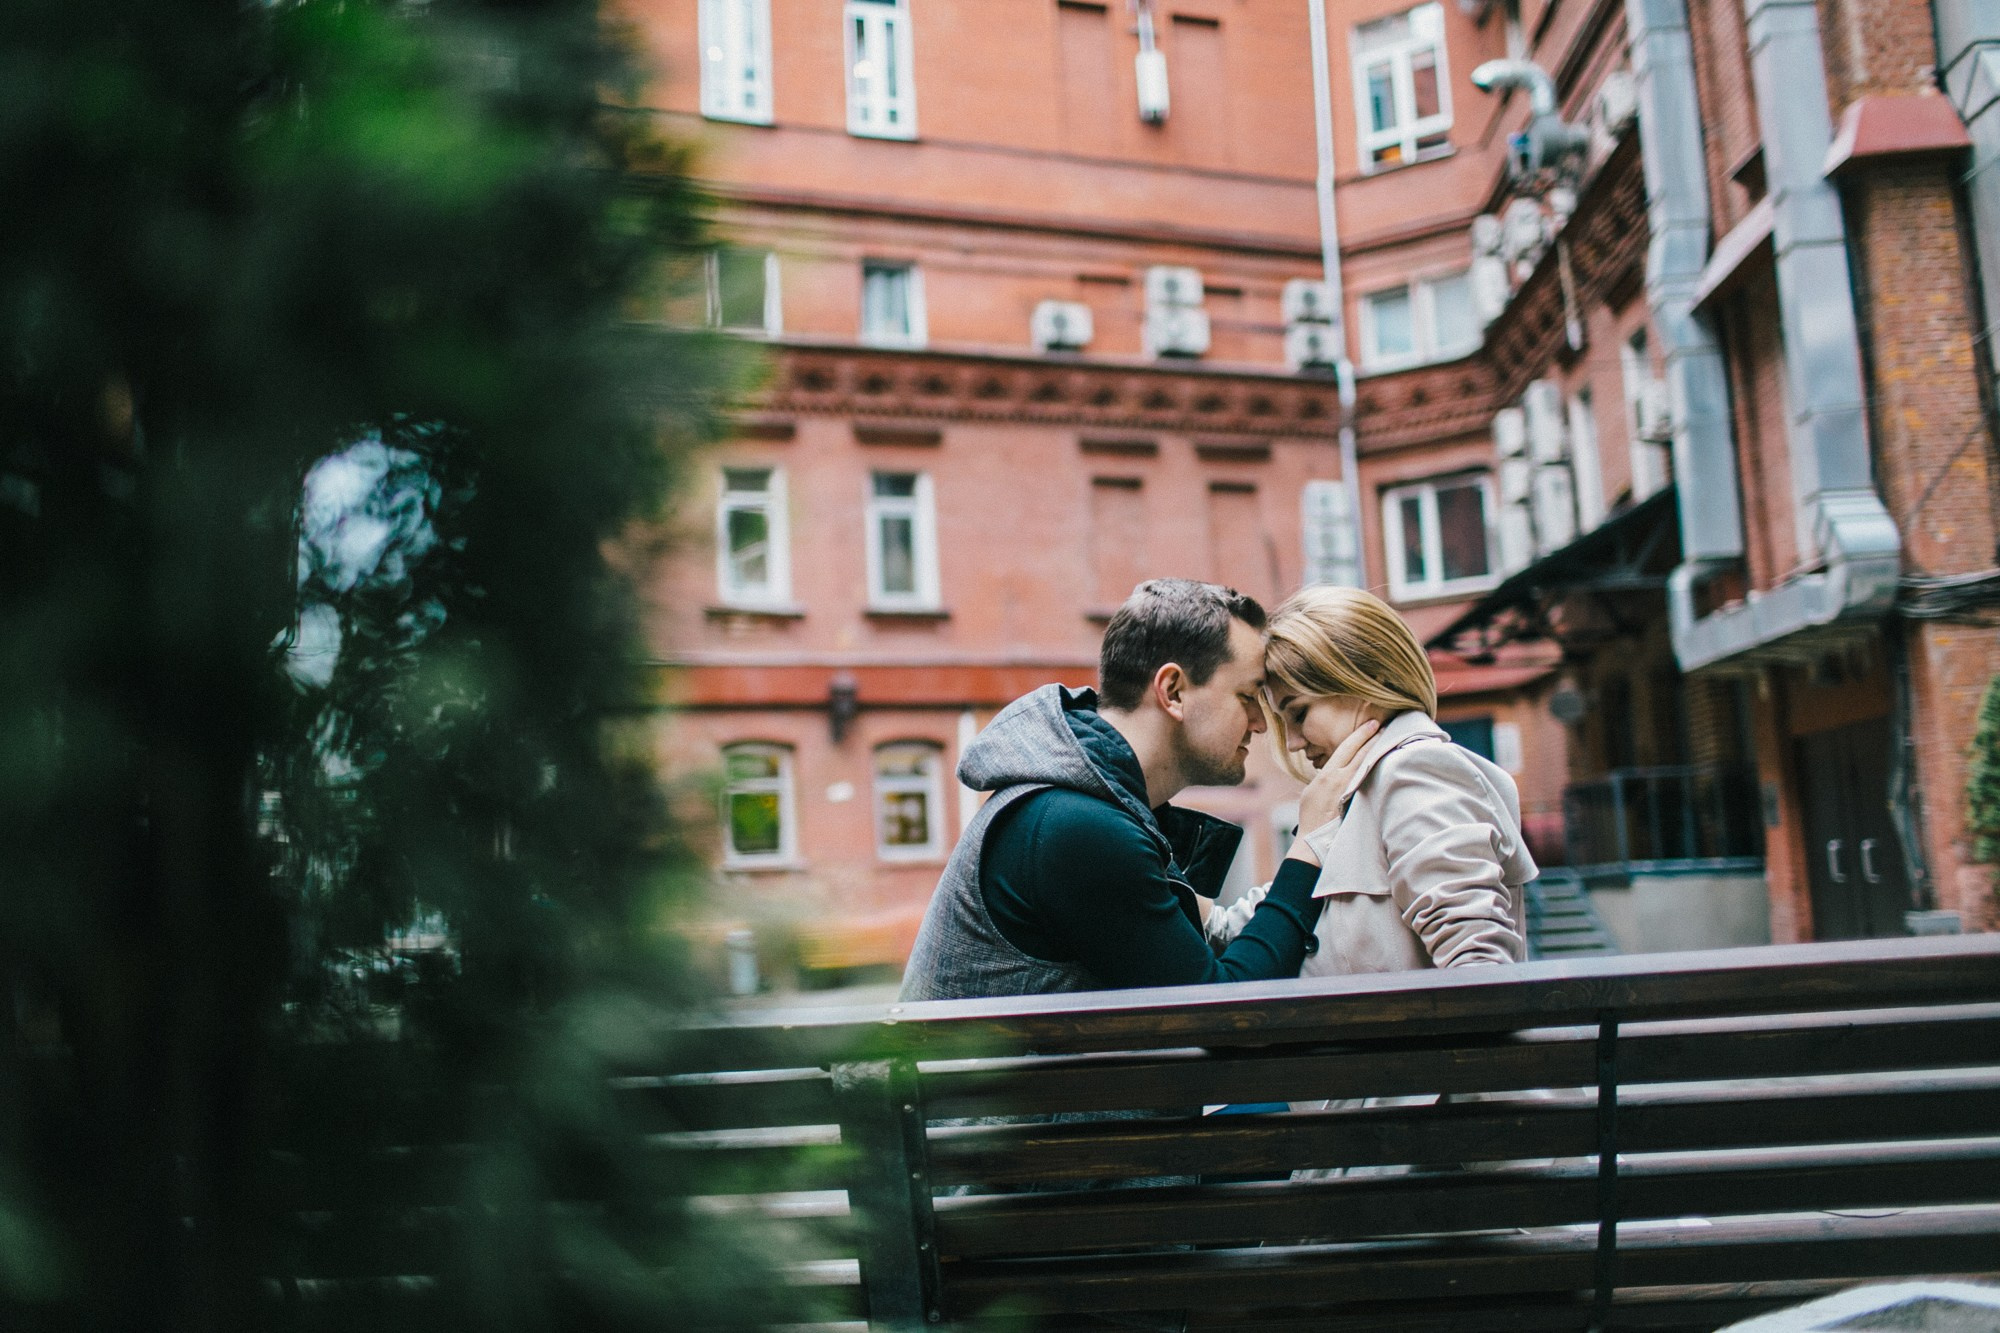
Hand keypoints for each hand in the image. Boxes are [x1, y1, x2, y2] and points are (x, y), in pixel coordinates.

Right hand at [1292, 718, 1379, 850]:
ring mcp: (1350, 790)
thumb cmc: (1311, 815)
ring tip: (1389, 740)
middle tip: (1387, 725)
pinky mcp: (1358, 801)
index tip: (1372, 724)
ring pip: (1367, 765)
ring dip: (1378, 751)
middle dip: (1374, 738)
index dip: (1360, 734)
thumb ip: (1326, 777)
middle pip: (1361, 753)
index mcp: (1327, 774)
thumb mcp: (1312, 790)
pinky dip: (1377, 770)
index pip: (1347, 747)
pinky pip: (1369, 781)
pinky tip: (1386, 763)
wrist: (1315, 839)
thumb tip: (1337, 769)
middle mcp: (1340, 779)